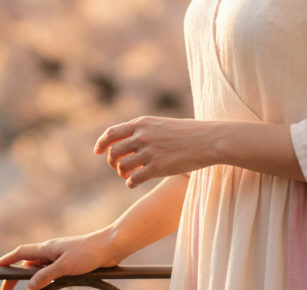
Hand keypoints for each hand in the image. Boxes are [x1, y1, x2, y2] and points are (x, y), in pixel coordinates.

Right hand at [0, 230, 120, 289]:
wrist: (111, 246)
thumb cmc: (88, 252)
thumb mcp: (65, 266)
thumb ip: (46, 276)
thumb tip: (28, 286)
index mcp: (47, 248)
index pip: (21, 253)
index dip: (7, 260)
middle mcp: (51, 251)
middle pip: (27, 263)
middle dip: (16, 275)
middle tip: (7, 289)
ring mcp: (61, 256)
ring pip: (40, 268)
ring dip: (31, 278)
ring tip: (23, 289)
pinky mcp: (71, 262)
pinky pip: (52, 272)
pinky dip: (46, 279)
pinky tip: (48, 286)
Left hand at [94, 116, 215, 186]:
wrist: (209, 140)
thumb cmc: (189, 132)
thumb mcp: (162, 124)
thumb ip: (144, 130)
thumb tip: (128, 140)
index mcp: (142, 123)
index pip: (112, 133)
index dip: (101, 143)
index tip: (97, 151)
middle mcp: (142, 136)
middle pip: (113, 151)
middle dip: (111, 162)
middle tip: (118, 167)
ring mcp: (149, 152)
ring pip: (121, 166)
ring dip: (122, 173)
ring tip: (129, 176)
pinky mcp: (157, 168)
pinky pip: (133, 179)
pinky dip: (130, 183)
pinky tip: (134, 183)